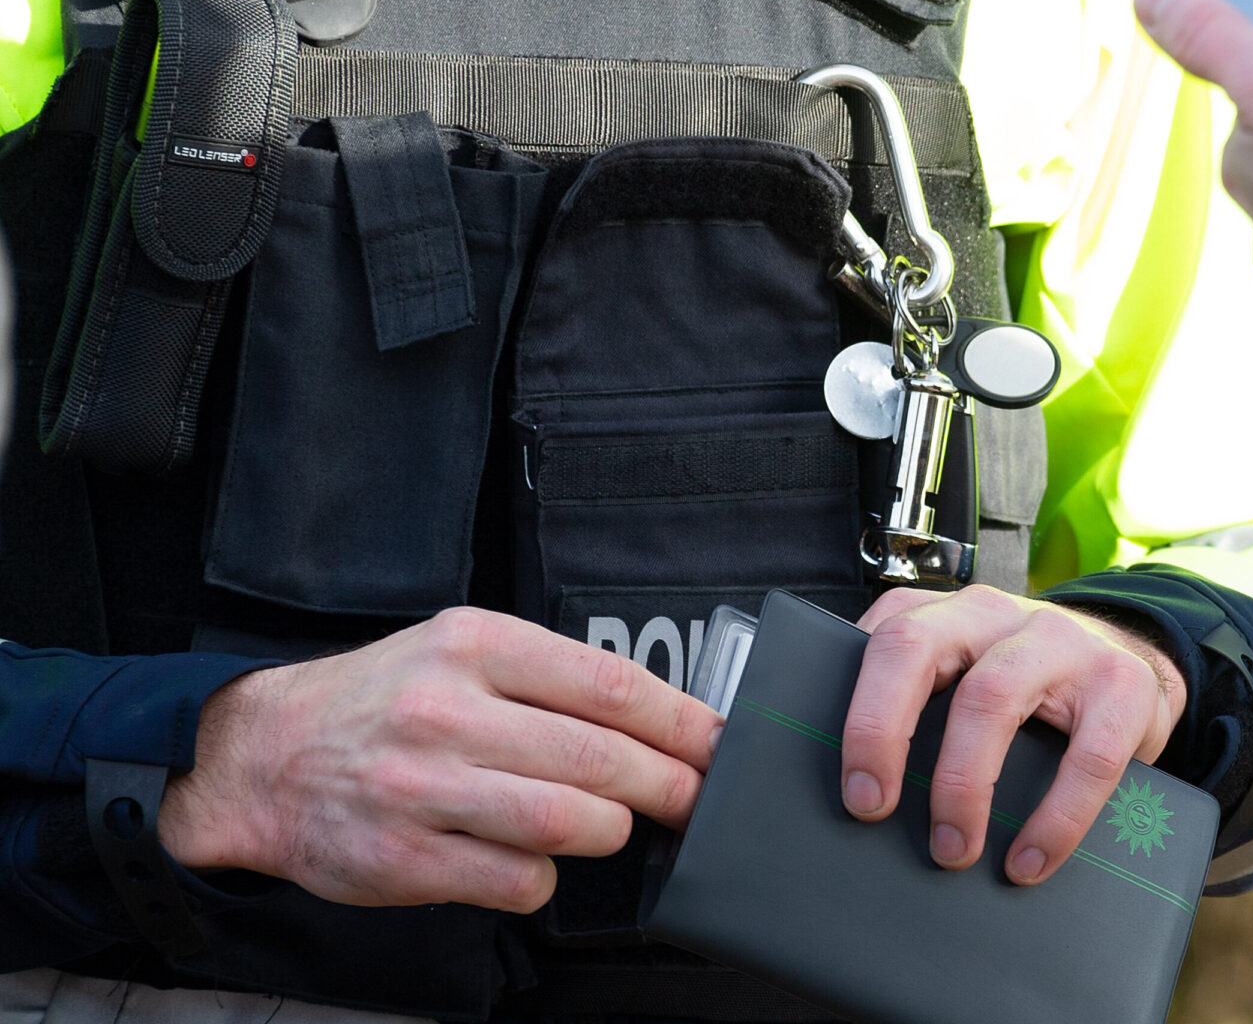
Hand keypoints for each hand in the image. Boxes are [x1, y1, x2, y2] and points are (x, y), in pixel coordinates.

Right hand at [158, 608, 721, 913]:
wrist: (260, 756)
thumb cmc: (382, 701)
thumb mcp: (461, 652)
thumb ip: (551, 679)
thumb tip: (663, 721)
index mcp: (476, 645)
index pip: (610, 686)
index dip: (682, 723)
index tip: (719, 746)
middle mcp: (448, 710)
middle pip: (601, 759)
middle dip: (670, 787)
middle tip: (695, 800)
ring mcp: (423, 787)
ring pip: (568, 824)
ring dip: (609, 833)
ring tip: (607, 826)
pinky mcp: (403, 858)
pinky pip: (517, 880)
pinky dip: (545, 878)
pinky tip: (532, 857)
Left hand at [838, 585, 1186, 886]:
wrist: (1137, 666)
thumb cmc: (1033, 688)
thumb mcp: (973, 675)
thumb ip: (923, 705)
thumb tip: (864, 796)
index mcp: (949, 614)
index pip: (886, 641)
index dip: (859, 715)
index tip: (854, 790)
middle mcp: (997, 614)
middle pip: (918, 649)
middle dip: (882, 730)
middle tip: (873, 808)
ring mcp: (1063, 641)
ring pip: (991, 696)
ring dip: (961, 783)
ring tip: (952, 848)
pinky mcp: (1122, 685)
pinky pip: (1084, 758)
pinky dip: (1053, 820)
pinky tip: (1028, 860)